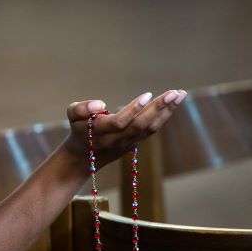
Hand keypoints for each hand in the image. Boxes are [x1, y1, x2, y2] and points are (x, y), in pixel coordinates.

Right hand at [62, 89, 186, 169]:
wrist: (85, 157)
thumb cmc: (79, 128)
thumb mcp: (71, 116)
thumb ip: (81, 109)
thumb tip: (100, 105)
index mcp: (99, 132)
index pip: (119, 123)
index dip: (133, 110)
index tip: (146, 95)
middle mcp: (116, 140)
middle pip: (140, 126)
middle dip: (158, 109)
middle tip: (174, 93)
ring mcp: (128, 143)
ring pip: (150, 129)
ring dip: (166, 112)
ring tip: (179, 95)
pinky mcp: (136, 142)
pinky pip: (152, 130)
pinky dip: (164, 116)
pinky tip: (173, 103)